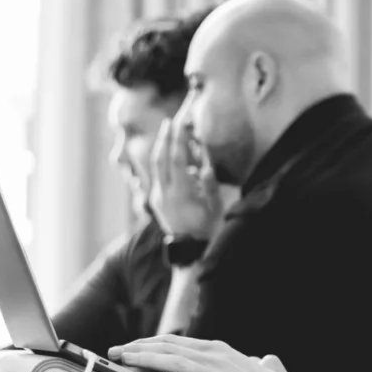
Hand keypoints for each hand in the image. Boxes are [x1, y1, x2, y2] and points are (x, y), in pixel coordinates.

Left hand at [109, 335, 317, 371]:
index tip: (130, 347)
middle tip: (115, 351)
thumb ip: (249, 364)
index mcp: (219, 350)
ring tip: (123, 362)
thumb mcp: (257, 369)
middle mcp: (215, 357)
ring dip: (144, 360)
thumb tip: (258, 360)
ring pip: (173, 362)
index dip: (150, 343)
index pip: (176, 342)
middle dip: (138, 348)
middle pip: (168, 347)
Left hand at [147, 114, 223, 243]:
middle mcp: (164, 193)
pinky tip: (168, 154)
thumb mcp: (215, 209)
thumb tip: (205, 166)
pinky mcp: (155, 201)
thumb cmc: (207, 230)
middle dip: (165, 137)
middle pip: (161, 158)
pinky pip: (156, 175)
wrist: (189, 252)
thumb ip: (210, 187)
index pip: (177, 159)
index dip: (178, 139)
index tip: (181, 122)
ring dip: (161, 147)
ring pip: (155, 166)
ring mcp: (157, 197)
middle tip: (170, 120)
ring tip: (167, 132)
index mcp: (181, 193)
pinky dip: (161, 161)